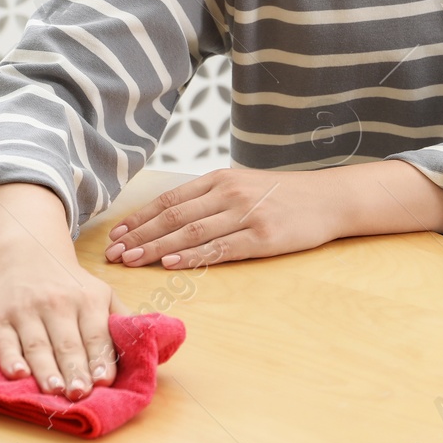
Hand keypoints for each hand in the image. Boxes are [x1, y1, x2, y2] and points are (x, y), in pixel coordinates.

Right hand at [0, 247, 133, 400]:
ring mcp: (26, 310)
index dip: (100, 358)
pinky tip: (18, 374)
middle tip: (80, 394)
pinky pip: (3, 341)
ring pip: (37, 344)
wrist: (29, 258)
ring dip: (46, 369)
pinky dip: (10, 358)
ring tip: (55, 390)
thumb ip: (122, 320)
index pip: (96, 334)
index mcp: (87, 299)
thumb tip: (152, 348)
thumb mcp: (102, 293)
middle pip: (67, 342)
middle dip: (74, 370)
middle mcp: (57, 303)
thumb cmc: (71, 286)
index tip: (104, 381)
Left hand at [103, 167, 342, 268]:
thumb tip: (171, 217)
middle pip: (173, 216)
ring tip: (131, 260)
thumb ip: (210, 198)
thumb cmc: (282, 195)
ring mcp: (246, 214)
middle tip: (113, 254)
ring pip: (190, 233)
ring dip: (156, 248)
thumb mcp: (243, 185)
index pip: (169, 200)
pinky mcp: (262, 237)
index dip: (140, 218)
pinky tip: (171, 263)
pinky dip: (192, 256)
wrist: (329, 198)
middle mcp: (228, 193)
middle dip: (139, 236)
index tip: (116, 235)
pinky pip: (220, 248)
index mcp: (219, 179)